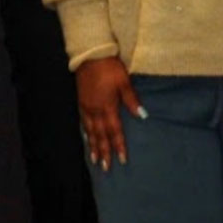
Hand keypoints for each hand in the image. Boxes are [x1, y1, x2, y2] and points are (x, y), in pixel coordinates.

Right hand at [75, 57, 143, 172]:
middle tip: (106, 167)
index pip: (114, 130)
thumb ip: (131, 99)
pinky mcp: (81, 101)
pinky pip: (83, 122)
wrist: (90, 55)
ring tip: (95, 160)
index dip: (118, 145)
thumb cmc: (110, 67)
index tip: (122, 160)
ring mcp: (86, 107)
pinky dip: (85, 133)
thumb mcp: (124, 81)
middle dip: (104, 152)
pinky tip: (86, 139)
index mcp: (108, 106)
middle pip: (100, 135)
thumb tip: (142, 115)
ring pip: (90, 131)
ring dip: (93, 146)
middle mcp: (95, 110)